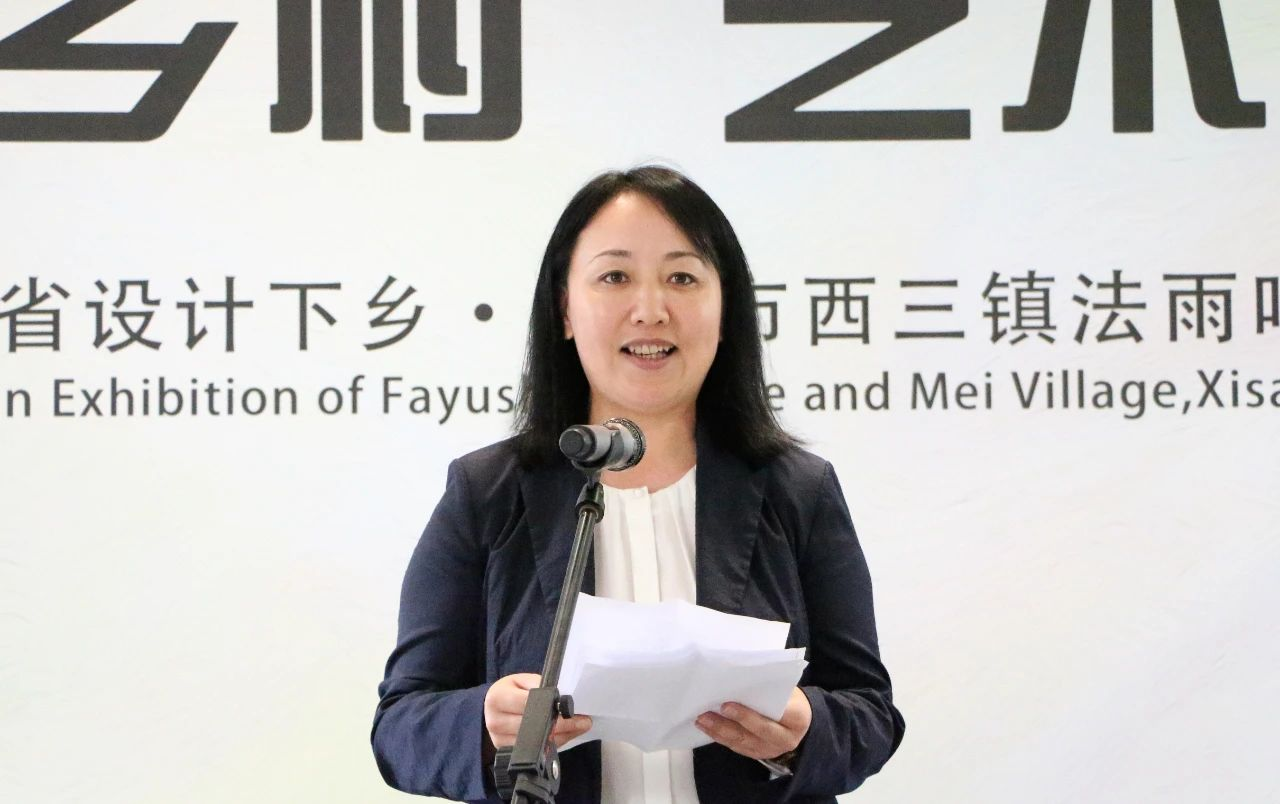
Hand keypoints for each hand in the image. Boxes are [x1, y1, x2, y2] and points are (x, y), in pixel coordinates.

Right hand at [483, 673, 592, 749]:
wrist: (495, 708)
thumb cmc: (513, 691)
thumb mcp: (524, 680)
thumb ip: (540, 685)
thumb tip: (561, 697)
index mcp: (498, 698)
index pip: (529, 704)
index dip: (551, 706)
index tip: (571, 708)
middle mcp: (495, 721)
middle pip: (535, 727)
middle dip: (563, 724)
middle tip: (584, 720)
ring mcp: (499, 740)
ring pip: (538, 742)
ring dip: (563, 735)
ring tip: (579, 726)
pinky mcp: (507, 752)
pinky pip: (537, 751)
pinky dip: (554, 743)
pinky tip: (564, 734)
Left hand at [694, 687, 811, 760]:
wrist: (800, 718)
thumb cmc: (788, 696)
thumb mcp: (786, 688)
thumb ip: (767, 687)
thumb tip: (735, 679)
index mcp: (797, 718)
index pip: (773, 715)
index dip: (749, 713)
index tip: (727, 704)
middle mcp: (787, 739)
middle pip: (755, 732)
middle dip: (729, 723)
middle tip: (707, 713)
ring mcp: (772, 750)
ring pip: (743, 742)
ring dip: (719, 731)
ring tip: (701, 720)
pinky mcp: (760, 754)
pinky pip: (738, 747)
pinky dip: (721, 738)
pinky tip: (707, 728)